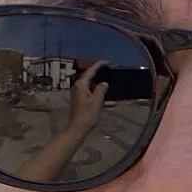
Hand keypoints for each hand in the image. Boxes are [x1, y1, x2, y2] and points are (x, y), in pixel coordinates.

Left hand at [16, 69, 112, 183]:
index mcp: (81, 85)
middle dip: (101, 74)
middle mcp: (79, 88)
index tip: (108, 62)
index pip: (90, 70)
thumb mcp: (97, 100)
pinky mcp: (82, 102)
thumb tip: (104, 84)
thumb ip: (101, 89)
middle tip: (110, 71)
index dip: (99, 65)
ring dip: (102, 88)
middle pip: (91, 77)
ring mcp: (80, 95)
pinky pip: (93, 96)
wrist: (78, 128)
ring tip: (113, 86)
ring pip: (93, 87)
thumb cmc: (87, 114)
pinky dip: (101, 98)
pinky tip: (112, 103)